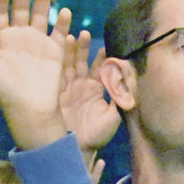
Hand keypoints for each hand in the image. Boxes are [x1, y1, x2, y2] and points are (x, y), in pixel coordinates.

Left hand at [0, 0, 72, 149]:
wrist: (30, 109)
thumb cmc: (5, 90)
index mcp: (1, 38)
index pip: (0, 11)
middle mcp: (19, 36)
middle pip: (21, 8)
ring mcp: (38, 42)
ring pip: (41, 15)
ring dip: (43, 0)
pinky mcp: (55, 51)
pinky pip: (60, 32)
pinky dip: (63, 21)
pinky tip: (63, 11)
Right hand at [59, 30, 120, 162]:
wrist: (77, 149)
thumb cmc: (97, 135)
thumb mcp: (113, 116)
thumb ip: (119, 98)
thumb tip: (128, 80)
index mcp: (95, 89)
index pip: (99, 68)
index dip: (103, 58)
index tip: (107, 46)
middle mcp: (81, 86)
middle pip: (81, 61)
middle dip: (82, 48)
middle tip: (84, 33)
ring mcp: (67, 88)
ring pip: (68, 64)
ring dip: (70, 51)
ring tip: (72, 37)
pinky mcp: (56, 93)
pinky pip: (57, 75)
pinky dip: (57, 63)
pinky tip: (57, 51)